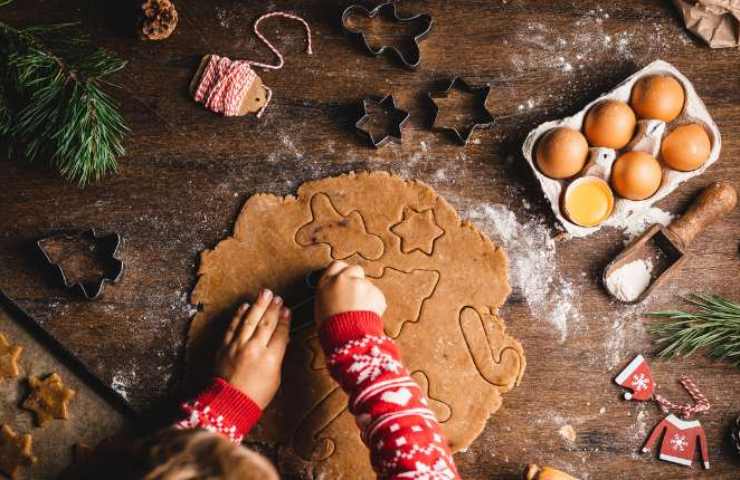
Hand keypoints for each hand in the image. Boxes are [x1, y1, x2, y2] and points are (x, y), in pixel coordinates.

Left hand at [214, 289, 290, 408]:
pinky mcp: (225, 346)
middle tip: (277, 297)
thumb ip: (278, 356)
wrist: (229, 404)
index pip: (280, 332)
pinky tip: (244, 306)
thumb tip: (283, 340)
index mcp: (270, 358)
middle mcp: (254, 349)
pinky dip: (239, 315)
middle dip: (273, 308)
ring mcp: (238, 346)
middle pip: (266, 322)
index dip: (285, 320)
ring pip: (250, 320)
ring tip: (264, 293)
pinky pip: (233, 326)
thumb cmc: (255, 395)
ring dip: (258, 305)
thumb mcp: (275, 378)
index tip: (287, 310)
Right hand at [314, 261, 385, 325]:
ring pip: (367, 284)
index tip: (346, 279)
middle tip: (356, 295)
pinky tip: (368, 315)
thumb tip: (338, 291)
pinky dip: (375, 303)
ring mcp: (361, 284)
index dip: (343, 272)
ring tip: (360, 312)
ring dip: (366, 294)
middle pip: (355, 269)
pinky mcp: (375, 292)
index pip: (337, 265)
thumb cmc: (331, 327)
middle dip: (357, 279)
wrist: (347, 337)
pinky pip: (377, 295)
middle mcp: (343, 279)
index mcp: (327, 282)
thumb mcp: (321, 306)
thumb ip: (330, 293)